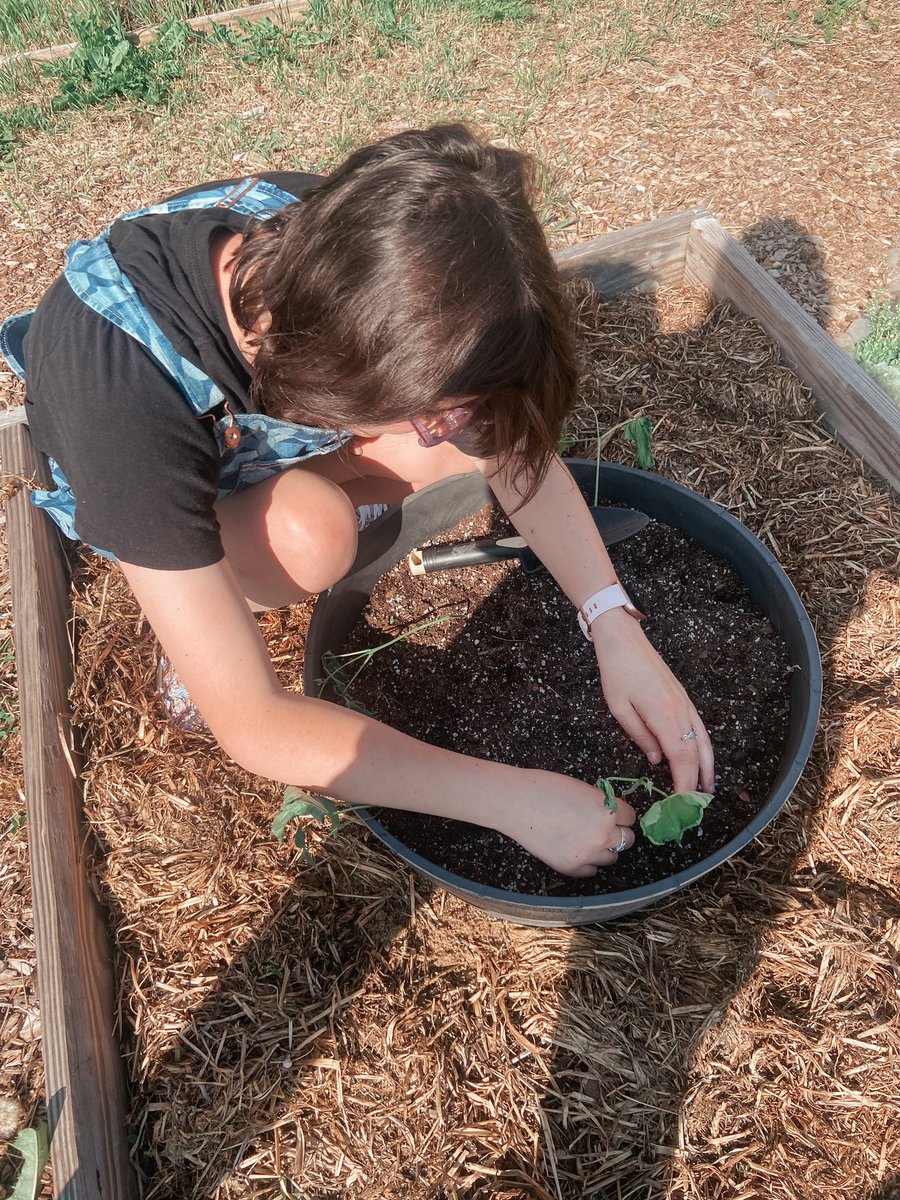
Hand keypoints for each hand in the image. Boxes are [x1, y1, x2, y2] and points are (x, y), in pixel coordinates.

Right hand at [498, 770, 636, 876]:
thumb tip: (612, 816)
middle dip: (617, 832)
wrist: (517, 802)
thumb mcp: (583, 789)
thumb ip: (601, 804)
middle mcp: (603, 835)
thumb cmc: (546, 787)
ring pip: (611, 857)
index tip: (613, 813)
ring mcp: (588, 854)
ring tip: (585, 838)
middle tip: (600, 827)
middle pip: (627, 840)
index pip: (630, 817)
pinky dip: (587, 862)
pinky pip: (591, 871)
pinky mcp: (571, 868)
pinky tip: (575, 849)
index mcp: (607, 811)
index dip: (620, 814)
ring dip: (603, 848)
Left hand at [591, 607, 715, 793]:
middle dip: (695, 781)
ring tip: (706, 789)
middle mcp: (681, 711)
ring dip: (707, 766)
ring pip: (703, 741)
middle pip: (694, 753)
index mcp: (664, 715)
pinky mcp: (684, 698)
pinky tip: (702, 758)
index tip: (682, 803)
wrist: (624, 639)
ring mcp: (685, 704)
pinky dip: (704, 747)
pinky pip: (700, 728)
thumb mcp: (619, 708)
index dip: (684, 782)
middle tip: (694, 805)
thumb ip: (640, 736)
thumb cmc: (617, 672)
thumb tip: (656, 760)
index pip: (680, 758)